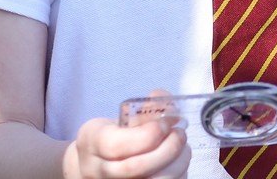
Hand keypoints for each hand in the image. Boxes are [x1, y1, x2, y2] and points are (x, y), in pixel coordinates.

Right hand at [68, 105, 187, 177]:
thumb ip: (144, 109)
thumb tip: (168, 103)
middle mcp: (100, 170)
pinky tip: (178, 162)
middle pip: (136, 168)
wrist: (95, 164)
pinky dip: (179, 173)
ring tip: (183, 148)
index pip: (117, 145)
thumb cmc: (112, 138)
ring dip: (177, 163)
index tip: (166, 123)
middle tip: (179, 134)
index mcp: (93, 143)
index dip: (149, 134)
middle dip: (167, 148)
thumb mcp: (118, 118)